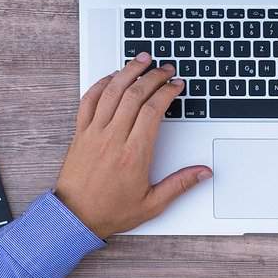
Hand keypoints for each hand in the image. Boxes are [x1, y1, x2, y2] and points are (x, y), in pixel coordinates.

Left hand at [55, 54, 211, 236]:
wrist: (73, 218)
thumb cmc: (110, 211)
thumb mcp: (152, 204)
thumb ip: (180, 185)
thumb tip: (203, 172)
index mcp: (134, 154)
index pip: (152, 111)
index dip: (167, 92)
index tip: (176, 86)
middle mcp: (113, 139)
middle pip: (134, 95)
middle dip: (153, 76)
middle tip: (165, 69)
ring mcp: (94, 133)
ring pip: (112, 92)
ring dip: (128, 72)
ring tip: (141, 60)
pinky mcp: (80, 133)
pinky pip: (89, 101)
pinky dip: (101, 84)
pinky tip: (111, 77)